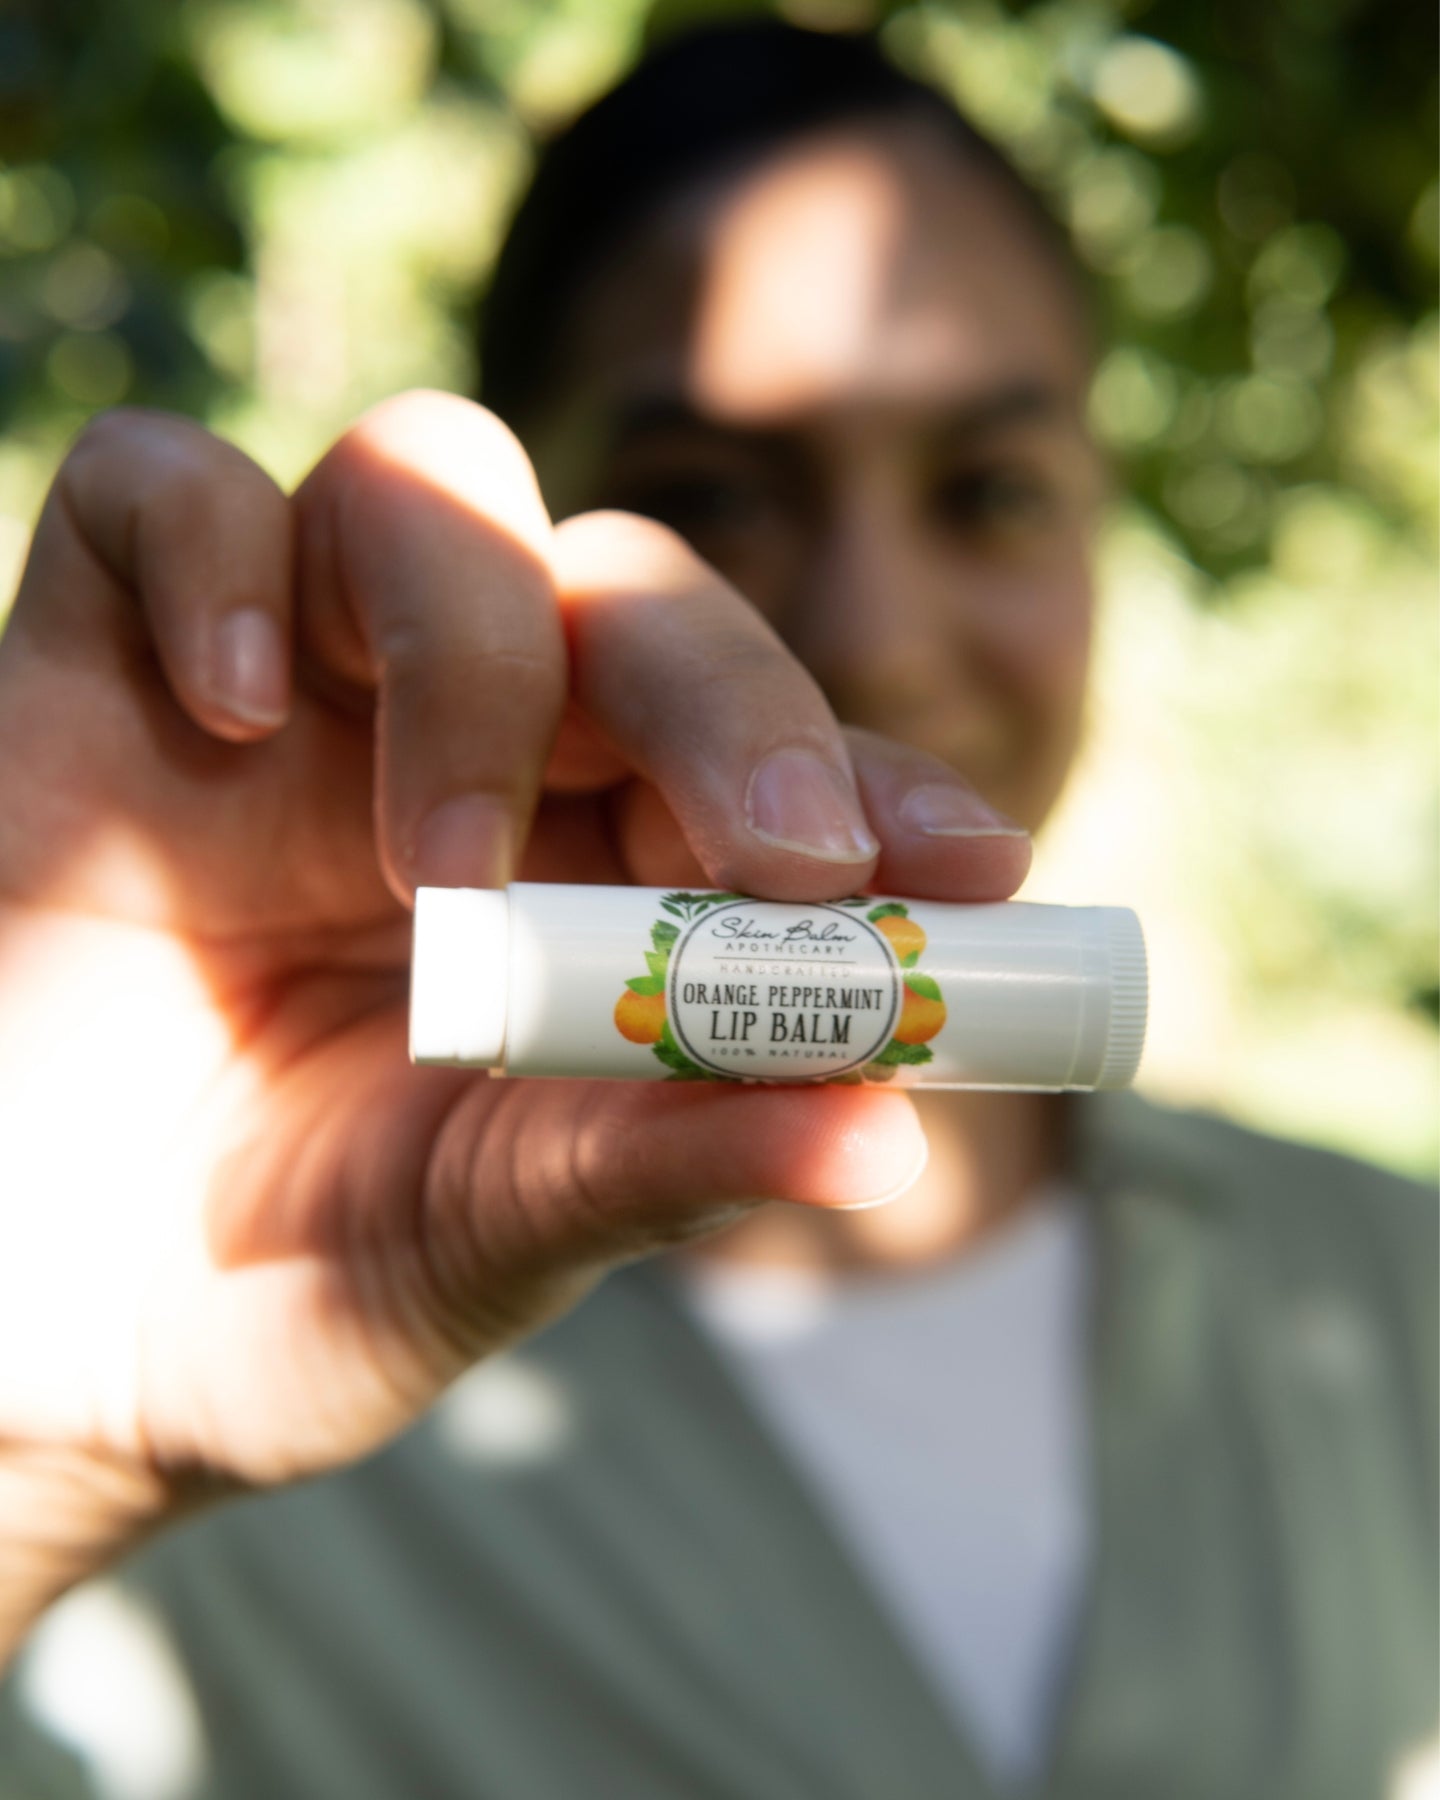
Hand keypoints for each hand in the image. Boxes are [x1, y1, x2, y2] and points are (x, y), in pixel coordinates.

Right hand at [0, 392, 1029, 1652]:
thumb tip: (885, 1134)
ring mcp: (287, 687)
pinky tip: (236, 714)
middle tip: (775, 855)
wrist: (32, 1346)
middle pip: (635, 590)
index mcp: (586, 873)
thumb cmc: (275, 1299)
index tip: (975, 868)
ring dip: (479, 654)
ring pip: (431, 488)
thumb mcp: (485, 1239)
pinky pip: (160, 490)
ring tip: (437, 869)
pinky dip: (214, 562)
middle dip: (729, 703)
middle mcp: (459, 748)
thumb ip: (657, 1165)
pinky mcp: (100, 664)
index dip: (881, 785)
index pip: (767, 759)